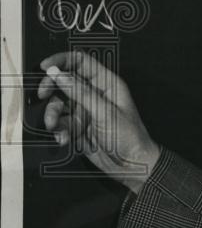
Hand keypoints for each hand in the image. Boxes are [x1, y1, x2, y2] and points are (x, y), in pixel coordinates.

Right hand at [38, 51, 160, 193]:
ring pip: (59, 105)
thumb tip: (58, 73)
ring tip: (54, 126)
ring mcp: (86, 111)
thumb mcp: (104, 111)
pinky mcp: (79, 128)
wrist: (132, 167)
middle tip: (42, 95)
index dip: (62, 60)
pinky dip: (58, 131)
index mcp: (107, 84)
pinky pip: (60, 124)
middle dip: (51, 88)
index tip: (45, 67)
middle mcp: (94, 95)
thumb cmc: (129, 137)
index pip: (81, 62)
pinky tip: (64, 139)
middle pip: (65, 81)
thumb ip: (79, 92)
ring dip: (53, 115)